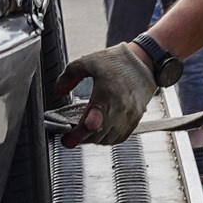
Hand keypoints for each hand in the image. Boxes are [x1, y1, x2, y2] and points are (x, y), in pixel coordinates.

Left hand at [51, 40, 176, 146]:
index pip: (89, 125)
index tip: (67, 140)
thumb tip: (58, 91)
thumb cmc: (118, 61)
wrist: (145, 61)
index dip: (76, 136)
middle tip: (72, 136)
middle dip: (82, 139)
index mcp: (106, 95)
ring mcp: (129, 115)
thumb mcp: (88, 62)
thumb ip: (69, 76)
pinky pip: (120, 137)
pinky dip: (109, 139)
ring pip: (109, 139)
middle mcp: (119, 108)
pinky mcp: (136, 118)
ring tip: (85, 133)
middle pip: (97, 136)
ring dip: (95, 140)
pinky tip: (101, 133)